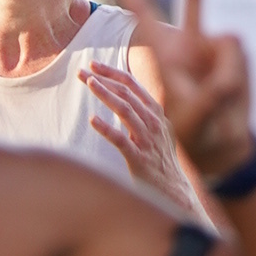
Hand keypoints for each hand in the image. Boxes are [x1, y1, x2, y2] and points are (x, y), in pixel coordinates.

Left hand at [81, 59, 188, 205]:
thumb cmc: (159, 161)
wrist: (173, 191)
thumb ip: (143, 114)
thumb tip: (126, 97)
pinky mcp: (140, 160)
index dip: (113, 73)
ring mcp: (147, 141)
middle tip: (82, 72)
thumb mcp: (156, 131)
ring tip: (89, 84)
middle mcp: (153, 123)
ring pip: (126, 111)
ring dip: (107, 95)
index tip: (93, 65)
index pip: (133, 86)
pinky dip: (107, 129)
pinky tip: (92, 120)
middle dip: (104, 80)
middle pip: (127, 94)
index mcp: (155, 114)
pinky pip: (122, 141)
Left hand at [122, 0, 254, 189]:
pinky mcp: (235, 54)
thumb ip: (216, 85)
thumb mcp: (196, 116)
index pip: (142, 14)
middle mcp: (190, 43)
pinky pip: (240, 54)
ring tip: (218, 100)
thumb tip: (232, 43)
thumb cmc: (198, 131)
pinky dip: (238, 78)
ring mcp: (215, 47)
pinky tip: (230, 95)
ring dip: (229, 75)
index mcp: (166, 55)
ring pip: (229, 45)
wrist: (222, 145)